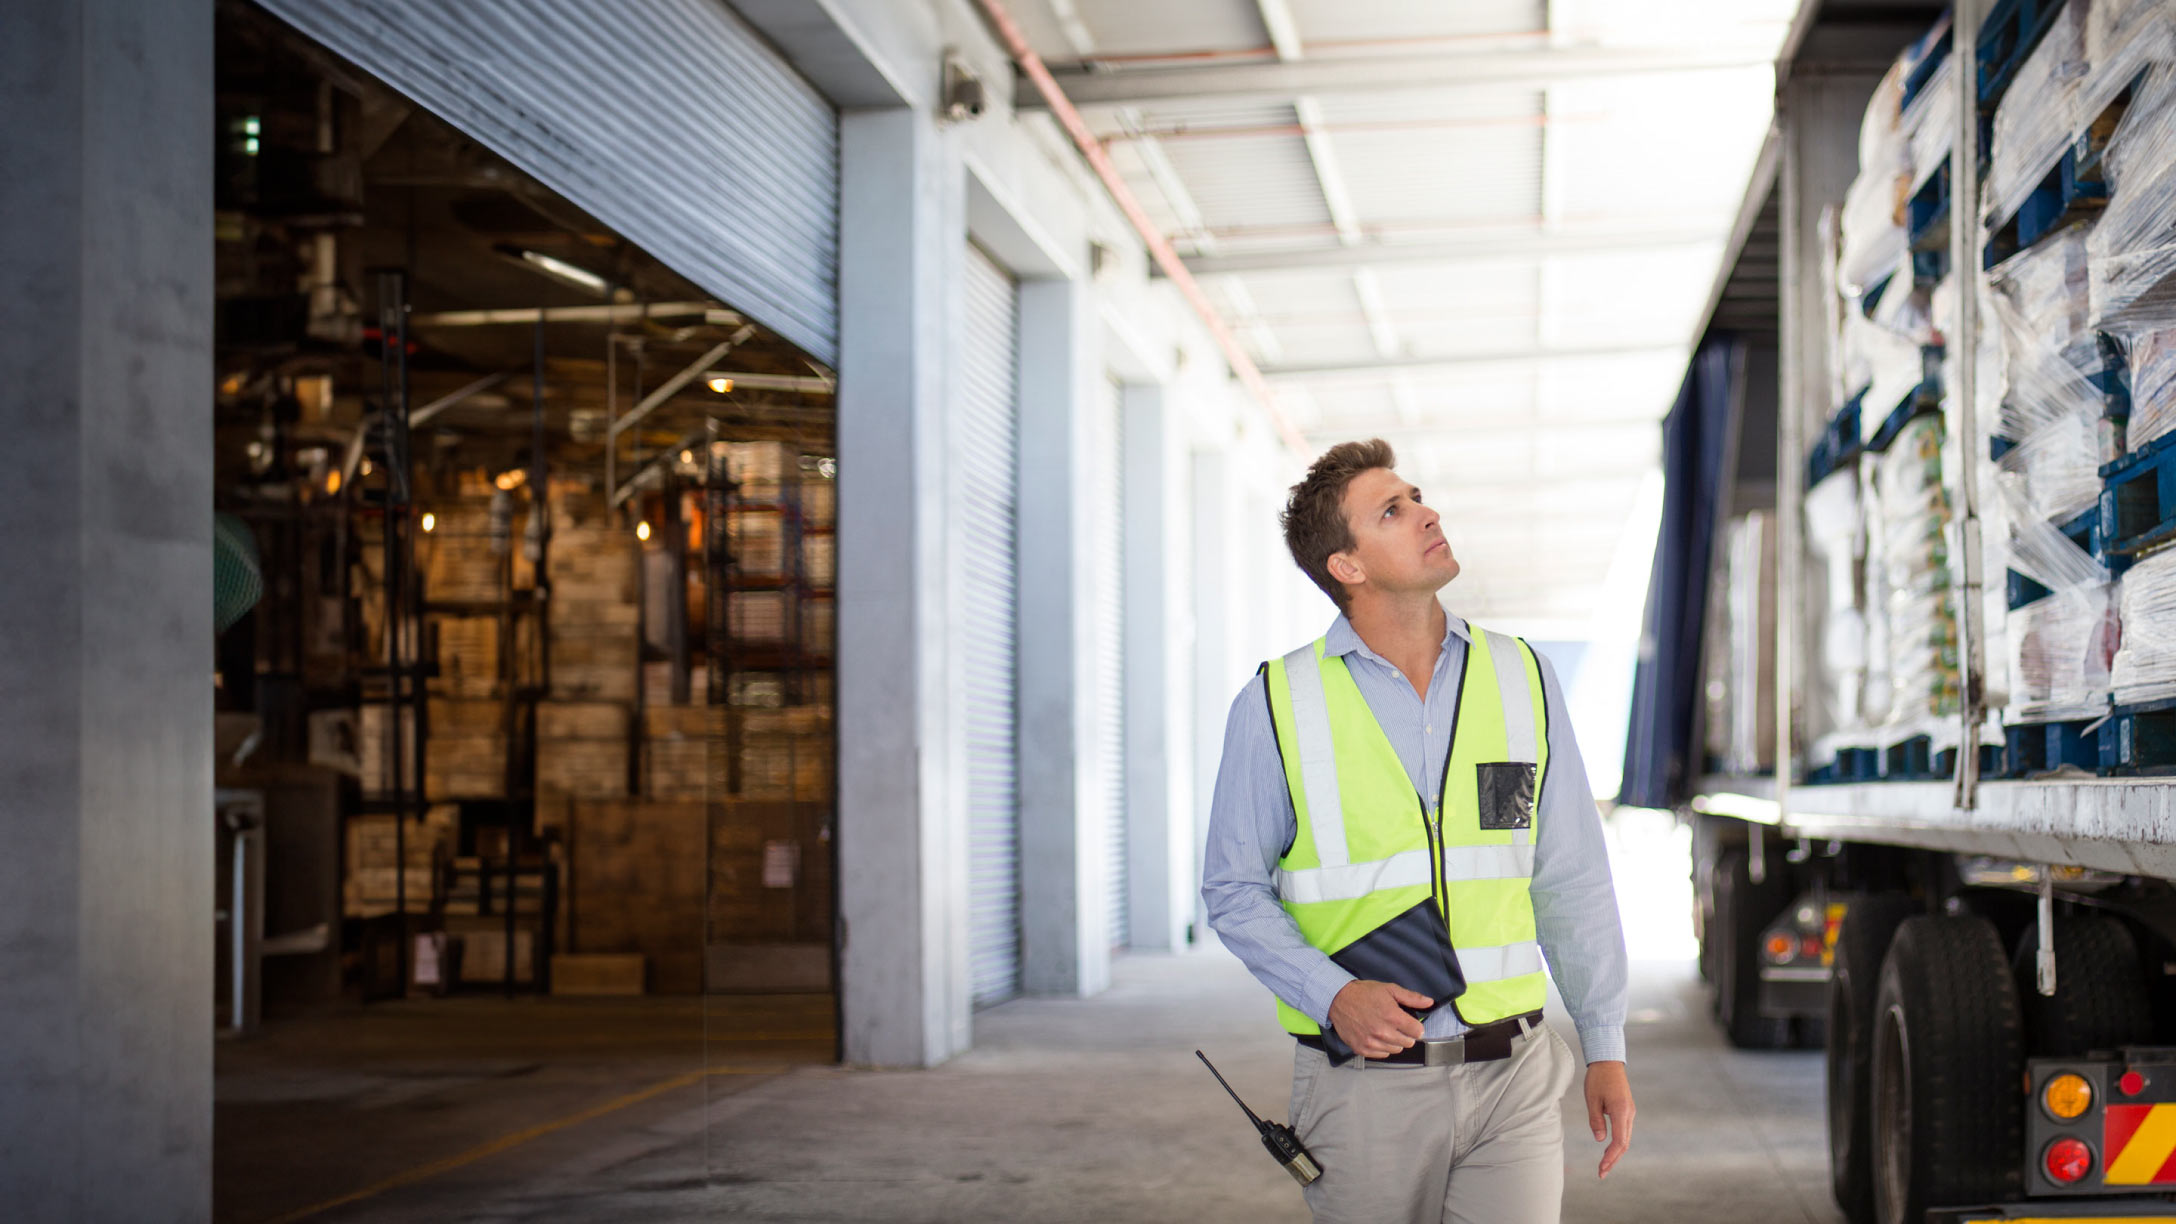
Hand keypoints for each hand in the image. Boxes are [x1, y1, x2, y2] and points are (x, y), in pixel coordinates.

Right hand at [1326, 980, 1430, 1058]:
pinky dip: (1382, 1047)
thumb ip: (1411, 998)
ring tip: (1384, 1028)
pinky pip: (1382, 1054)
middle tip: (1395, 1024)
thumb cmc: (1363, 993)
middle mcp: (1383, 1032)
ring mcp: (1371, 1042)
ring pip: (1396, 1050)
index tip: (1409, 1022)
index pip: (1418, 1032)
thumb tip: (1429, 1002)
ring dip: (1394, 1041)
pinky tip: (1376, 1035)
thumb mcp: (1389, 989)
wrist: (1338, 999)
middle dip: (1405, 1033)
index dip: (1415, 1026)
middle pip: (1408, 1043)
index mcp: (1392, 1016)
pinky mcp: (1362, 1049)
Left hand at [1585, 1060, 1633, 1178]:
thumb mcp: (1592, 1099)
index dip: (1610, 1158)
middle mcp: (1629, 1114)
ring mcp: (1630, 1112)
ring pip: (1625, 1138)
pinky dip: (1617, 1143)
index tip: (1601, 1169)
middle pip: (1624, 1144)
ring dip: (1615, 1153)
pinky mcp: (1627, 1110)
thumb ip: (1596, 1120)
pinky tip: (1608, 1149)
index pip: (1619, 1142)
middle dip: (1613, 1160)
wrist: (1608, 1061)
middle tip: (1601, 1173)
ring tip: (1604, 1165)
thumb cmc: (1598, 1078)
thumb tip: (1599, 1140)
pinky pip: (1624, 1130)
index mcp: (1621, 1111)